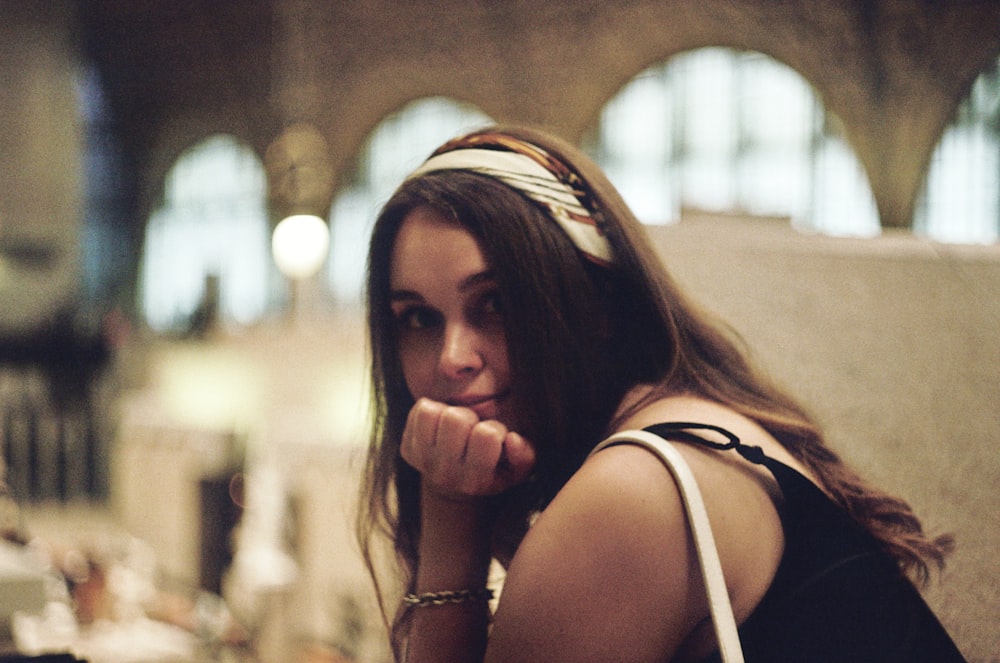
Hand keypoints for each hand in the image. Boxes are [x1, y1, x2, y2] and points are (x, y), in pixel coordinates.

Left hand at [401, 398, 535, 499]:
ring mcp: (422, 462)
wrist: (457, 488)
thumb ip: (523, 455)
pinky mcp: (408, 450)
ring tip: (457, 427)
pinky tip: (442, 425)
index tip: (494, 439)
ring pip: (432, 412)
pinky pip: (419, 410)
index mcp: (475, 480)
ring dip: (448, 412)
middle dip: (470, 418)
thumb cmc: (495, 470)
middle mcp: (445, 474)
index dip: (495, 430)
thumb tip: (511, 440)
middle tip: (473, 430)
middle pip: (456, 419)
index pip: (487, 435)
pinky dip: (434, 409)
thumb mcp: (517, 470)